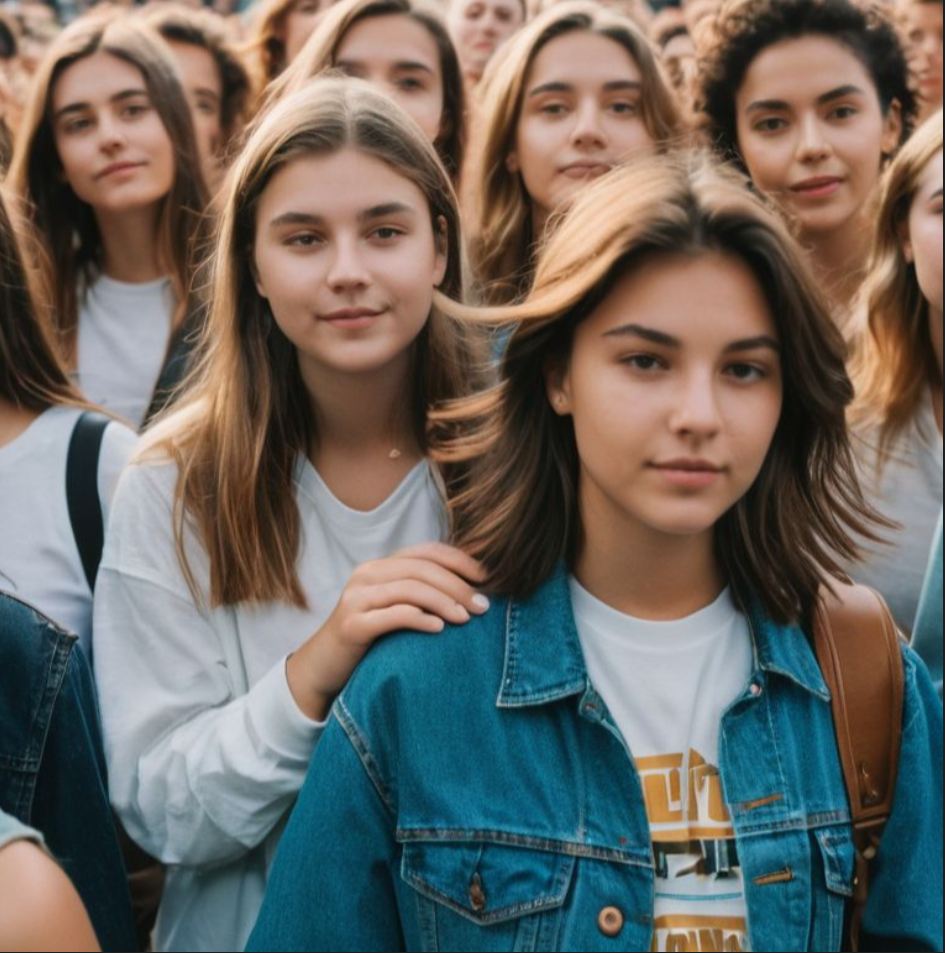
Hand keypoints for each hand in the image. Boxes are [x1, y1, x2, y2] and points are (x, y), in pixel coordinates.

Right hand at [286, 543, 487, 720]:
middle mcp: (366, 575)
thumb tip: (470, 592)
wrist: (321, 668)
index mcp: (380, 566)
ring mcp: (356, 598)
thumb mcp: (392, 609)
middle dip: (457, 586)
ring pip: (409, 589)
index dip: (459, 560)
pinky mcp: (351, 625)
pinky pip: (392, 616)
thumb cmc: (368, 639)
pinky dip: (420, 619)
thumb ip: (418, 594)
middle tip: (482, 606)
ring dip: (444, 602)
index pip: (427, 551)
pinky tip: (439, 629)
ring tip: (466, 618)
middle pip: (422, 570)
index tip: (486, 577)